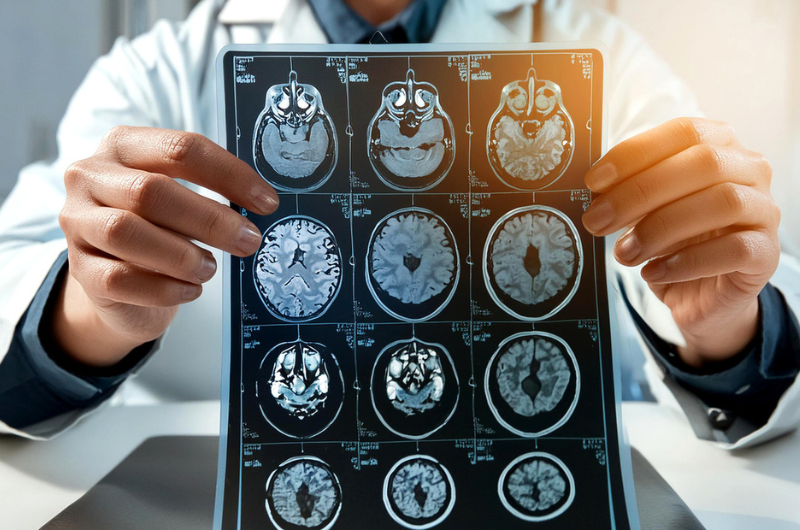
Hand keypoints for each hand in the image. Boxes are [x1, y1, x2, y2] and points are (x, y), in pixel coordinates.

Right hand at [56, 126, 278, 366]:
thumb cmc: (159, 227)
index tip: (266, 202)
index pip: (181, 149)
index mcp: (123, 146)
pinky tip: (190, 290)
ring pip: (126, 232)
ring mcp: (77, 223)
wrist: (116, 279)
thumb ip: (209, 192)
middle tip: (249, 241)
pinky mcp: (79, 269)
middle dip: (210, 220)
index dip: (230, 175)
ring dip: (181, 255)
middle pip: (152, 191)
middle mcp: (90, 177)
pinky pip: (120, 279)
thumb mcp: (180, 198)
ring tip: (210, 269)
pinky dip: (164, 288)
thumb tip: (262, 205)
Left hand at [582, 118, 779, 367]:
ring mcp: (764, 211)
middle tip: (597, 221)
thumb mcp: (645, 211)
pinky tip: (653, 272)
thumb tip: (598, 193)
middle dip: (639, 192)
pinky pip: (734, 249)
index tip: (594, 182)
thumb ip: (629, 193)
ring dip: (660, 228)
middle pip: (702, 163)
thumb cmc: (673, 243)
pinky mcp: (767, 254)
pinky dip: (686, 262)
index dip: (636, 153)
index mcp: (720, 146)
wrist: (700, 296)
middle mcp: (750, 170)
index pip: (683, 132)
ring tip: (623, 253)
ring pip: (722, 202)